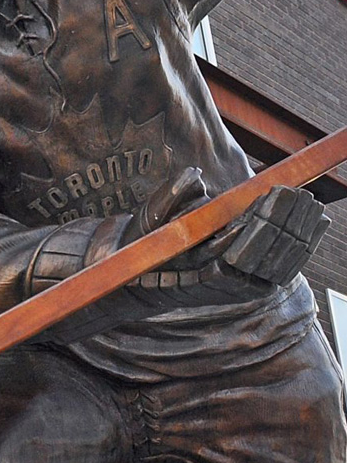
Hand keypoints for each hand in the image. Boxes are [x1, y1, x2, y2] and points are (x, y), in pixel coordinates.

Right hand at [124, 171, 328, 304]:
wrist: (147, 283)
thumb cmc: (147, 248)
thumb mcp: (147, 221)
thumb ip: (169, 196)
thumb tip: (194, 175)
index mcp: (198, 270)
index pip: (238, 247)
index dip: (260, 220)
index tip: (273, 193)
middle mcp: (226, 284)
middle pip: (267, 253)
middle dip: (285, 221)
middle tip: (299, 192)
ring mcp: (244, 287)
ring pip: (282, 262)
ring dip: (301, 232)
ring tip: (310, 203)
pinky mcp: (257, 285)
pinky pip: (287, 267)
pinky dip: (304, 244)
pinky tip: (316, 221)